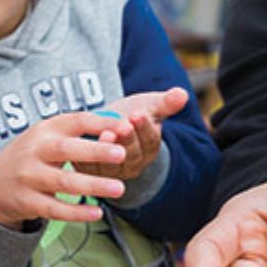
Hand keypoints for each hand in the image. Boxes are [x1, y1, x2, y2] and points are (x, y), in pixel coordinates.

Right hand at [0, 112, 133, 228]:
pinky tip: (96, 213)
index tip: (125, 126)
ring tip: (119, 188)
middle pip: (66, 149)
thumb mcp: (48, 137)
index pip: (75, 121)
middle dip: (95, 151)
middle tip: (122, 153)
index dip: (100, 123)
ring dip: (93, 185)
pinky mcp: (27, 202)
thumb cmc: (33, 157)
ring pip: (63, 182)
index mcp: (45, 130)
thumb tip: (119, 125)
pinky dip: (76, 212)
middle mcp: (35, 151)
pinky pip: (55, 209)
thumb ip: (79, 132)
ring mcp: (29, 177)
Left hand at [73, 87, 190, 181]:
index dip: (144, 127)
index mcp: (150, 146)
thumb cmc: (131, 115)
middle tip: (122, 125)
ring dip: (109, 149)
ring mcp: (114, 170)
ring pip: (114, 164)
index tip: (139, 114)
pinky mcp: (93, 173)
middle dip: (128, 139)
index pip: (150, 139)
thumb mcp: (149, 107)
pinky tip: (84, 145)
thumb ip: (165, 103)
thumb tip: (183, 93)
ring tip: (106, 135)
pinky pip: (92, 170)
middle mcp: (135, 163)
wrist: (107, 126)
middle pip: (133, 153)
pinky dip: (89, 160)